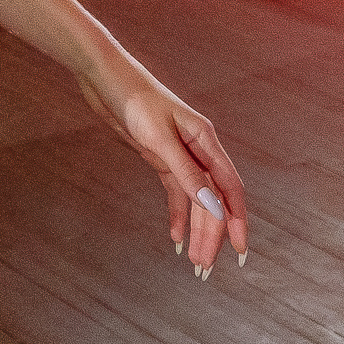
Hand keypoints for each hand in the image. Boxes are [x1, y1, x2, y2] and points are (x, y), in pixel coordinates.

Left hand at [78, 51, 249, 275]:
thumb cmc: (133, 99)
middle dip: (212, 234)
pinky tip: (176, 237)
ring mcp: (178, 154)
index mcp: (206, 141)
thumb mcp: (159, 139)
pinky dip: (177, 214)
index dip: (237, 220)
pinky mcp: (159, 157)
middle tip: (205, 267)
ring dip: (196, 229)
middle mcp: (197, 149)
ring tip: (194, 260)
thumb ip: (186, 173)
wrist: (103, 76)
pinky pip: (175, 192)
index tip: (240, 251)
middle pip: (212, 200)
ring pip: (195, 200)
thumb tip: (214, 207)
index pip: (230, 189)